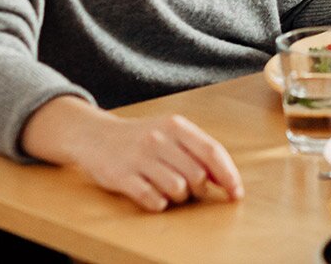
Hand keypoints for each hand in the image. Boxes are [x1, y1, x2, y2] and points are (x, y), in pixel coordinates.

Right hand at [22, 97, 243, 212]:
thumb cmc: (142, 138)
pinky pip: (151, 199)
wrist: (93, 135)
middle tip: (191, 190)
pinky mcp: (120, 176)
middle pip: (197, 175)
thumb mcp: (171, 132)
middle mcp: (159, 139)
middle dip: (200, 190)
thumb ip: (197, 149)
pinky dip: (159, 203)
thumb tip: (225, 178)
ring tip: (171, 192)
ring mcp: (138, 158)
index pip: (212, 152)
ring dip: (179, 198)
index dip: (229, 176)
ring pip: (177, 189)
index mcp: (177, 126)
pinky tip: (155, 197)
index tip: (236, 194)